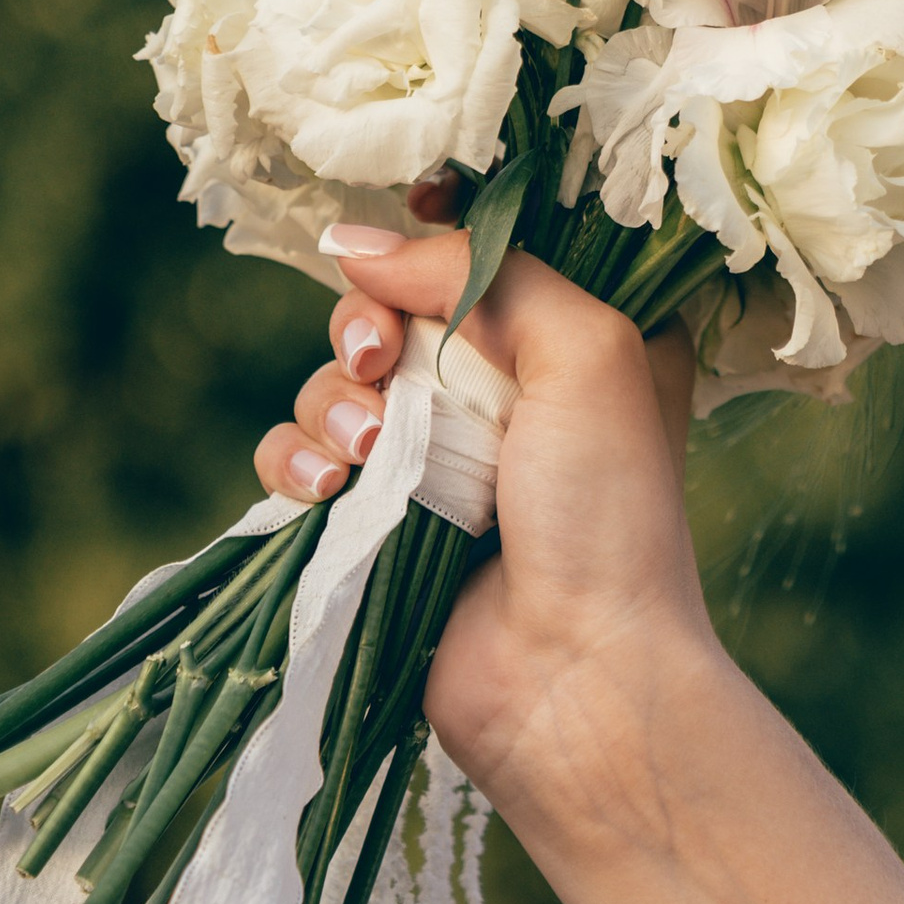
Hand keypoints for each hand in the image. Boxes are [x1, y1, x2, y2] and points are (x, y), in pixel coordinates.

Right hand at [253, 228, 712, 824]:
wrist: (574, 676)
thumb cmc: (607, 512)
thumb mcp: (584, 350)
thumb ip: (482, 272)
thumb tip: (354, 240)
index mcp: (571, 337)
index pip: (480, 248)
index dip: (431, 232)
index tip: (407, 228)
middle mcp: (500, 390)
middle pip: (389, 308)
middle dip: (367, 326)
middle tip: (383, 363)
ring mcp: (434, 460)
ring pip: (335, 383)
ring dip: (332, 405)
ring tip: (369, 459)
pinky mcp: (375, 524)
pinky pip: (298, 460)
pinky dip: (295, 465)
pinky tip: (325, 493)